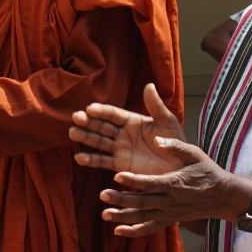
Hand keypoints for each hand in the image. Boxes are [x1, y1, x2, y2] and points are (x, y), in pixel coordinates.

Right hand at [70, 83, 187, 175]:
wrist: (179, 167)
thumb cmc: (175, 142)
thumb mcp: (167, 122)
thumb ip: (156, 106)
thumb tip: (149, 85)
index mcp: (132, 121)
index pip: (113, 114)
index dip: (102, 111)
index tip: (90, 108)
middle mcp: (122, 134)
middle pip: (101, 126)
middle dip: (88, 122)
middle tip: (76, 117)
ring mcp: (119, 149)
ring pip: (98, 142)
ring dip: (85, 137)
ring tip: (73, 133)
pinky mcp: (119, 165)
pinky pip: (102, 161)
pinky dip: (91, 160)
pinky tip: (79, 157)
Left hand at [96, 139, 246, 236]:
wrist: (222, 196)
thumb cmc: (207, 171)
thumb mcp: (195, 154)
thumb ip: (175, 146)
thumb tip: (156, 138)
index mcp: (175, 182)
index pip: (151, 183)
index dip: (134, 181)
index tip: (117, 175)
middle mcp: (170, 200)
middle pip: (143, 202)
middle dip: (122, 199)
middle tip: (103, 195)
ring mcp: (169, 213)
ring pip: (143, 217)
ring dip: (123, 217)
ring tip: (104, 214)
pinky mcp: (170, 220)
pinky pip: (150, 228)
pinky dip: (135, 231)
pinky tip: (118, 231)